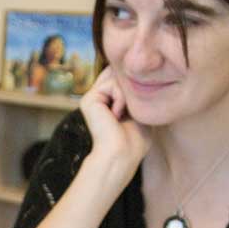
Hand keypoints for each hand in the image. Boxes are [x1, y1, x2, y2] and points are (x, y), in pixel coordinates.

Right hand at [77, 66, 149, 184]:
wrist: (122, 154)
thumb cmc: (135, 141)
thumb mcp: (140, 112)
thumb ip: (136, 94)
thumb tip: (139, 75)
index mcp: (107, 102)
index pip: (120, 78)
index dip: (133, 81)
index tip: (140, 97)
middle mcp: (97, 98)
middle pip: (118, 73)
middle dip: (131, 87)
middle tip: (131, 112)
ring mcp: (92, 98)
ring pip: (116, 76)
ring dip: (127, 97)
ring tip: (123, 116)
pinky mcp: (88, 99)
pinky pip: (112, 85)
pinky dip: (121, 99)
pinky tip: (116, 116)